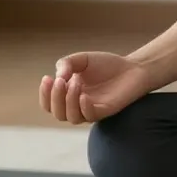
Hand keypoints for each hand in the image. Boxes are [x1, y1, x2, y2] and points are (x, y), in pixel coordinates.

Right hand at [38, 51, 152, 123]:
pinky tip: (84, 95)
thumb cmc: (106, 65)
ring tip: (75, 83)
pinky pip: (89, 116)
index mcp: (68, 95)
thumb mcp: (82, 59)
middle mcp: (77, 106)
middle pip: (57, 113)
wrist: (132, 67)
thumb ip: (66, 64)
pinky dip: (84, 107)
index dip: (44, 94)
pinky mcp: (104, 111)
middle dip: (55, 97)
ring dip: (68, 101)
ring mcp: (91, 110)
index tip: (47, 78)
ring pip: (71, 117)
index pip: (49, 104)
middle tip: (61, 81)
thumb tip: (57, 77)